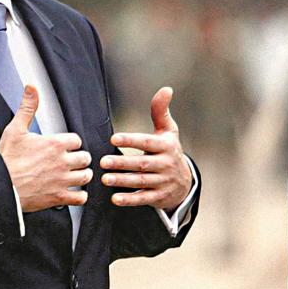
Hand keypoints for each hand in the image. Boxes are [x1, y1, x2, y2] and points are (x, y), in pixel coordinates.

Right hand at [0, 85, 92, 211]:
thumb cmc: (5, 160)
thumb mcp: (15, 129)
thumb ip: (27, 107)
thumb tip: (31, 88)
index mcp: (54, 144)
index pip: (77, 140)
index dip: (71, 144)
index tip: (65, 147)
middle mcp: (62, 162)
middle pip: (85, 158)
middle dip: (79, 159)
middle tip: (71, 162)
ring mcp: (61, 180)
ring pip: (86, 176)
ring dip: (82, 176)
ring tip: (74, 175)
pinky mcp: (58, 198)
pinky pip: (80, 198)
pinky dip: (79, 196)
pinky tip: (73, 193)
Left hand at [100, 87, 192, 209]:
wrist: (184, 182)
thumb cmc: (170, 151)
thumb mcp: (168, 131)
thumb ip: (161, 111)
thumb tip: (166, 89)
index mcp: (166, 146)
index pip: (147, 143)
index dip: (131, 141)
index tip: (113, 139)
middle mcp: (166, 164)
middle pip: (142, 164)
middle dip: (122, 163)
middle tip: (103, 161)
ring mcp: (163, 182)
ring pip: (141, 182)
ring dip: (122, 181)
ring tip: (105, 178)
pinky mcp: (159, 197)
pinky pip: (143, 199)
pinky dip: (130, 200)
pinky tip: (115, 198)